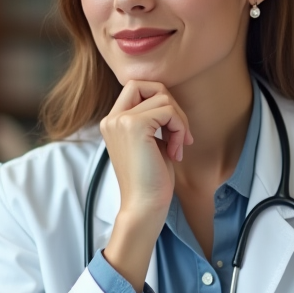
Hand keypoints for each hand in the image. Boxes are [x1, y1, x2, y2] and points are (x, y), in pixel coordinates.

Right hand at [98, 81, 193, 290]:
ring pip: (163, 97)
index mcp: (113, 121)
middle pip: (150, 85)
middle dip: (172, 106)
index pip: (137, 87)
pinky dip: (179, 129)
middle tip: (180, 135)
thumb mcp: (151, 142)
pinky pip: (168, 111)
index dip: (161, 101)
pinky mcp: (134, 125)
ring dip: (179, 121)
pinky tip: (176, 151)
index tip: (172, 129)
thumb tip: (169, 98)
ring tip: (177, 147)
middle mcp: (112, 118)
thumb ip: (154, 119)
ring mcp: (121, 120)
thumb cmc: (152, 180)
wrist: (144, 206)